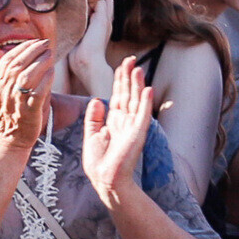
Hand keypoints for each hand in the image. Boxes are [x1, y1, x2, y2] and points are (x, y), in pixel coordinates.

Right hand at [0, 39, 53, 147]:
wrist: (8, 140)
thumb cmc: (7, 113)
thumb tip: (0, 51)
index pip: (6, 61)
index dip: (21, 48)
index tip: (34, 41)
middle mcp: (3, 92)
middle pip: (16, 66)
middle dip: (32, 51)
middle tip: (45, 43)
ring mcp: (15, 102)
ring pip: (26, 77)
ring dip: (39, 63)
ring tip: (50, 54)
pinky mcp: (28, 112)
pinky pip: (37, 93)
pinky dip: (45, 80)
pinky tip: (52, 72)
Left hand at [81, 55, 157, 194]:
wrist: (105, 179)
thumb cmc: (98, 161)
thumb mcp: (90, 136)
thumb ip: (93, 118)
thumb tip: (96, 100)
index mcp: (113, 120)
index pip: (118, 95)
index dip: (119, 80)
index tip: (122, 65)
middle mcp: (125, 120)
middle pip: (127, 93)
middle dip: (128, 77)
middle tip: (131, 59)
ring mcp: (133, 125)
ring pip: (136, 100)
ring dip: (137, 84)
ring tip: (138, 68)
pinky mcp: (138, 132)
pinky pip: (143, 114)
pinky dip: (145, 101)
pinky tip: (147, 89)